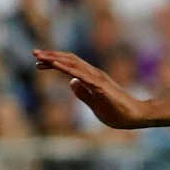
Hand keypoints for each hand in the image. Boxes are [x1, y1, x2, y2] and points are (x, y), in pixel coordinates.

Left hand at [33, 50, 152, 128]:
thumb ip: (83, 93)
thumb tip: (71, 82)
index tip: (38, 63)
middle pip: (69, 60)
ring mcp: (97, 78)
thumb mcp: (94, 104)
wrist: (135, 116)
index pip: (70, 65)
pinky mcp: (99, 85)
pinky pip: (80, 74)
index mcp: (92, 78)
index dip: (54, 62)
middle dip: (51, 56)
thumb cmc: (118, 112)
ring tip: (39, 55)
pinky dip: (65, 68)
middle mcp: (94, 74)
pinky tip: (54, 65)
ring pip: (72, 64)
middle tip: (34, 52)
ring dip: (55, 58)